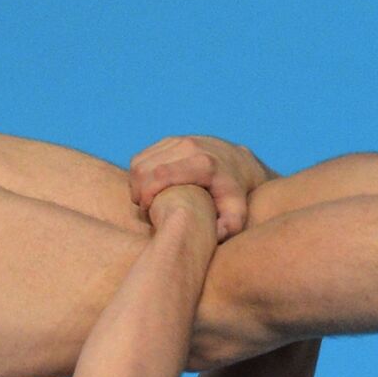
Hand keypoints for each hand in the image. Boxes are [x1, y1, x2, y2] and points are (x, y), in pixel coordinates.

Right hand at [129, 135, 265, 240]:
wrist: (241, 165)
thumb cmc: (236, 197)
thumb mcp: (238, 216)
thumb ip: (228, 229)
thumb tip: (213, 236)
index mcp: (203, 164)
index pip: (160, 174)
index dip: (145, 193)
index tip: (147, 210)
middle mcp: (189, 147)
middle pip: (144, 167)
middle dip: (137, 190)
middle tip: (144, 208)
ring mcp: (179, 140)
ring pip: (140, 161)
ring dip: (136, 183)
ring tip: (145, 200)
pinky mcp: (172, 140)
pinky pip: (143, 156)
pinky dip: (139, 174)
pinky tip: (148, 189)